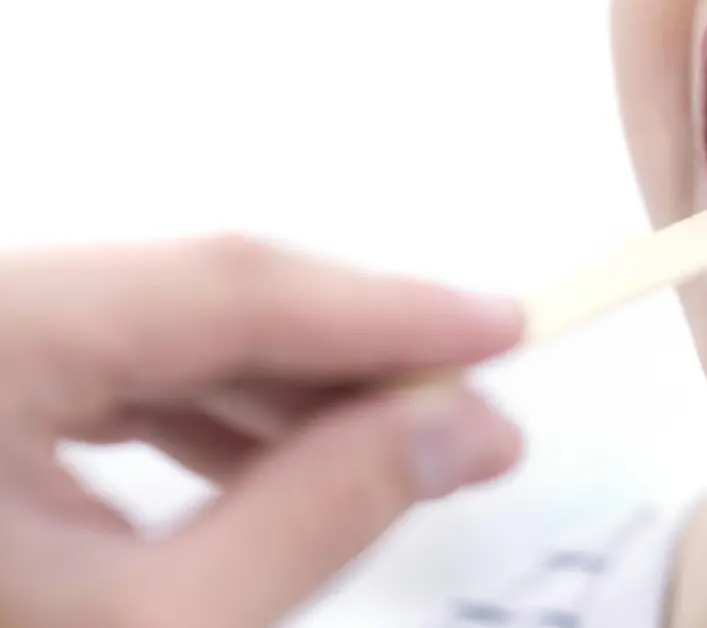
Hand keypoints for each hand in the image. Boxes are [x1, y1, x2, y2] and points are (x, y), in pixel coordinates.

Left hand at [0, 235, 524, 627]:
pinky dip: (203, 413)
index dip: (383, 307)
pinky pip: (107, 371)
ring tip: (397, 447)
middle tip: (471, 413)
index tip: (506, 327)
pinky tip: (274, 459)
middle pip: (195, 299)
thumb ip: (325, 510)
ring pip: (156, 332)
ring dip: (284, 389)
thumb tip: (466, 427)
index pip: (224, 286)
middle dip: (346, 358)